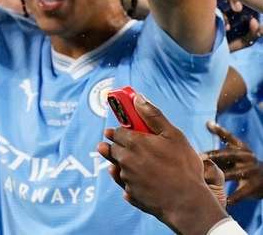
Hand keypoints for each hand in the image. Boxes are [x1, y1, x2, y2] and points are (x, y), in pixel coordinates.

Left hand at [98, 94, 228, 234]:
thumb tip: (138, 98)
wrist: (188, 202)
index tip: (124, 130)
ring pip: (118, 166)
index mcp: (133, 142)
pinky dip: (130, 181)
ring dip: (121, 162)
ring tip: (132, 162)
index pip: (117, 132)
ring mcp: (127, 178)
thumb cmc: (183, 167)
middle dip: (115, 145)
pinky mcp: (131, 194)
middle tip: (123, 144)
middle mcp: (125, 160)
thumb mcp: (173, 135)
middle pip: (112, 149)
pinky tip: (139, 180)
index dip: (120, 130)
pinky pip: (126, 184)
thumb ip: (153, 115)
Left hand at [206, 121, 262, 203]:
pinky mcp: (253, 188)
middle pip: (229, 157)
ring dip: (219, 178)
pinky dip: (231, 198)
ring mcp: (251, 174)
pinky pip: (240, 194)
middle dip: (214, 158)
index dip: (215, 144)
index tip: (202, 143)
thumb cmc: (246, 161)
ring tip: (204, 180)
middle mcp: (247, 159)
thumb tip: (207, 122)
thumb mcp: (239, 147)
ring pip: (232, 175)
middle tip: (199, 160)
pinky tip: (221, 201)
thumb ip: (224, 135)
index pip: (228, 144)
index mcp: (242, 150)